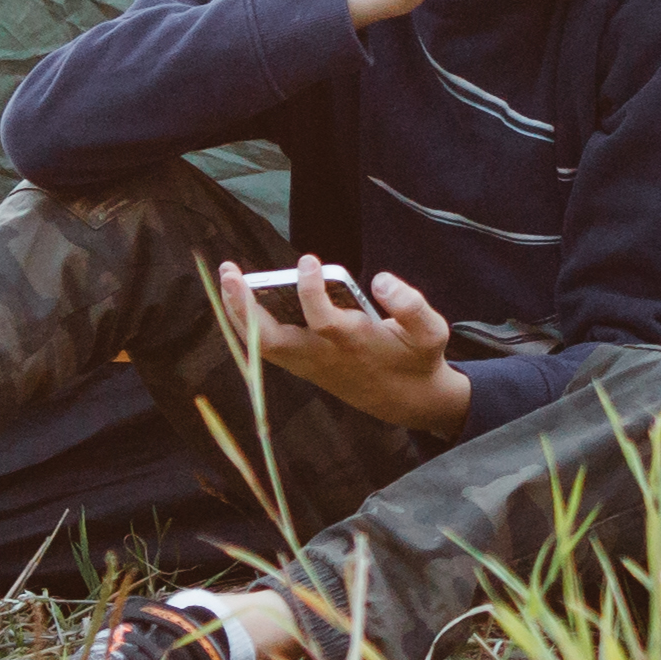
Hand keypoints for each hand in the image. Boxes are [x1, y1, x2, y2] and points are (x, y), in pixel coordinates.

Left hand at [222, 255, 471, 434]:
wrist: (407, 399)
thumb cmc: (417, 358)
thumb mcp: (431, 332)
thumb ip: (411, 305)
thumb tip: (380, 279)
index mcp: (355, 344)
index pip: (324, 320)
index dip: (312, 290)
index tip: (309, 259)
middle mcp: (324, 357)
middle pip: (272, 339)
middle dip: (246, 307)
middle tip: (230, 271)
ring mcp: (308, 364)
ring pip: (262, 346)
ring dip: (239, 313)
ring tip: (229, 276)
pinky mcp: (302, 366)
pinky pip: (264, 348)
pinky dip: (247, 324)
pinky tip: (238, 297)